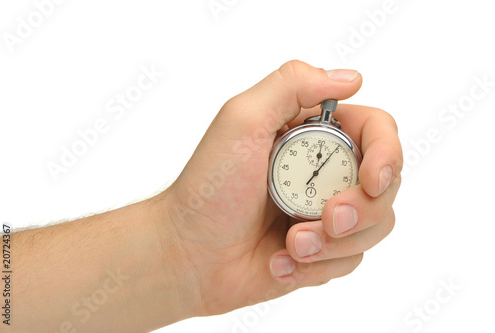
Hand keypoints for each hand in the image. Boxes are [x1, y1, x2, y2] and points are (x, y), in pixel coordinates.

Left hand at [159, 60, 402, 316]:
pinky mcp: (322, 251)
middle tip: (327, 220)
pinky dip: (316, 267)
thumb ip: (291, 85)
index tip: (372, 180)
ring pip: (374, 226)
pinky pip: (350, 261)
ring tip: (291, 245)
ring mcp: (325, 213)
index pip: (378, 131)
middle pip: (386, 184)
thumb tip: (350, 78)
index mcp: (311, 135)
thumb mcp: (241, 121)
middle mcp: (324, 171)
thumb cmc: (208, 188)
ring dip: (333, 243)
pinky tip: (279, 262)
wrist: (188, 256)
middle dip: (361, 209)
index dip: (387, 154)